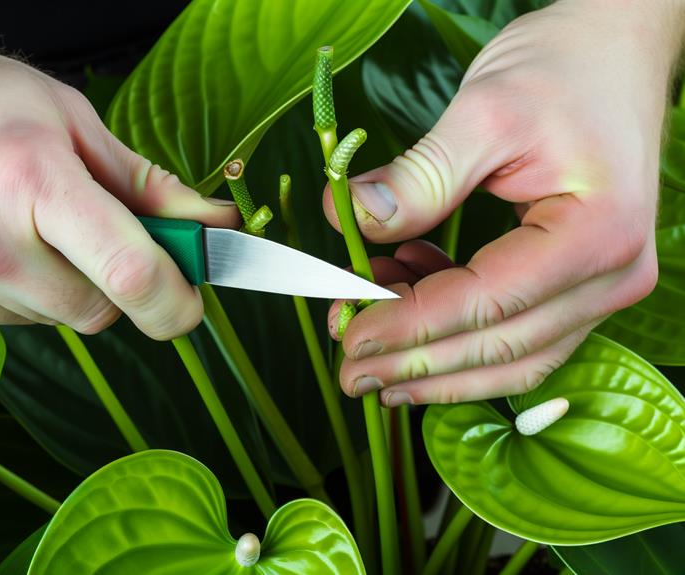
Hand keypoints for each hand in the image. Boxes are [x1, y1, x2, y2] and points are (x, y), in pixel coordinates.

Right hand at [0, 33, 238, 338]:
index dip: (176, 301)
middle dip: (107, 283)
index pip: (129, 273)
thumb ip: (148, 188)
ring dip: (52, 287)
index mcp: (30, 178)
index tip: (188, 303)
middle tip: (82, 233)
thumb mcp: (71, 120)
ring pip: (45, 321)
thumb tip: (215, 231)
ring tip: (13, 226)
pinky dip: (4, 294)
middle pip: (93, 311)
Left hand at [324, 0, 682, 404]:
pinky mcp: (578, 281)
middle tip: (348, 370)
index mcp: (598, 235)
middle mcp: (612, 276)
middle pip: (500, 347)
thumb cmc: (562, 70)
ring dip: (433, 360)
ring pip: (510, 355)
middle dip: (415, 365)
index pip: (486, 305)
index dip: (410, 328)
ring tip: (365, 348)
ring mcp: (601, 285)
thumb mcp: (484, 111)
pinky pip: (515, 328)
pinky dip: (454, 326)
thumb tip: (351, 221)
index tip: (349, 336)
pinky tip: (403, 294)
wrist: (614, 51)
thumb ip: (421, 176)